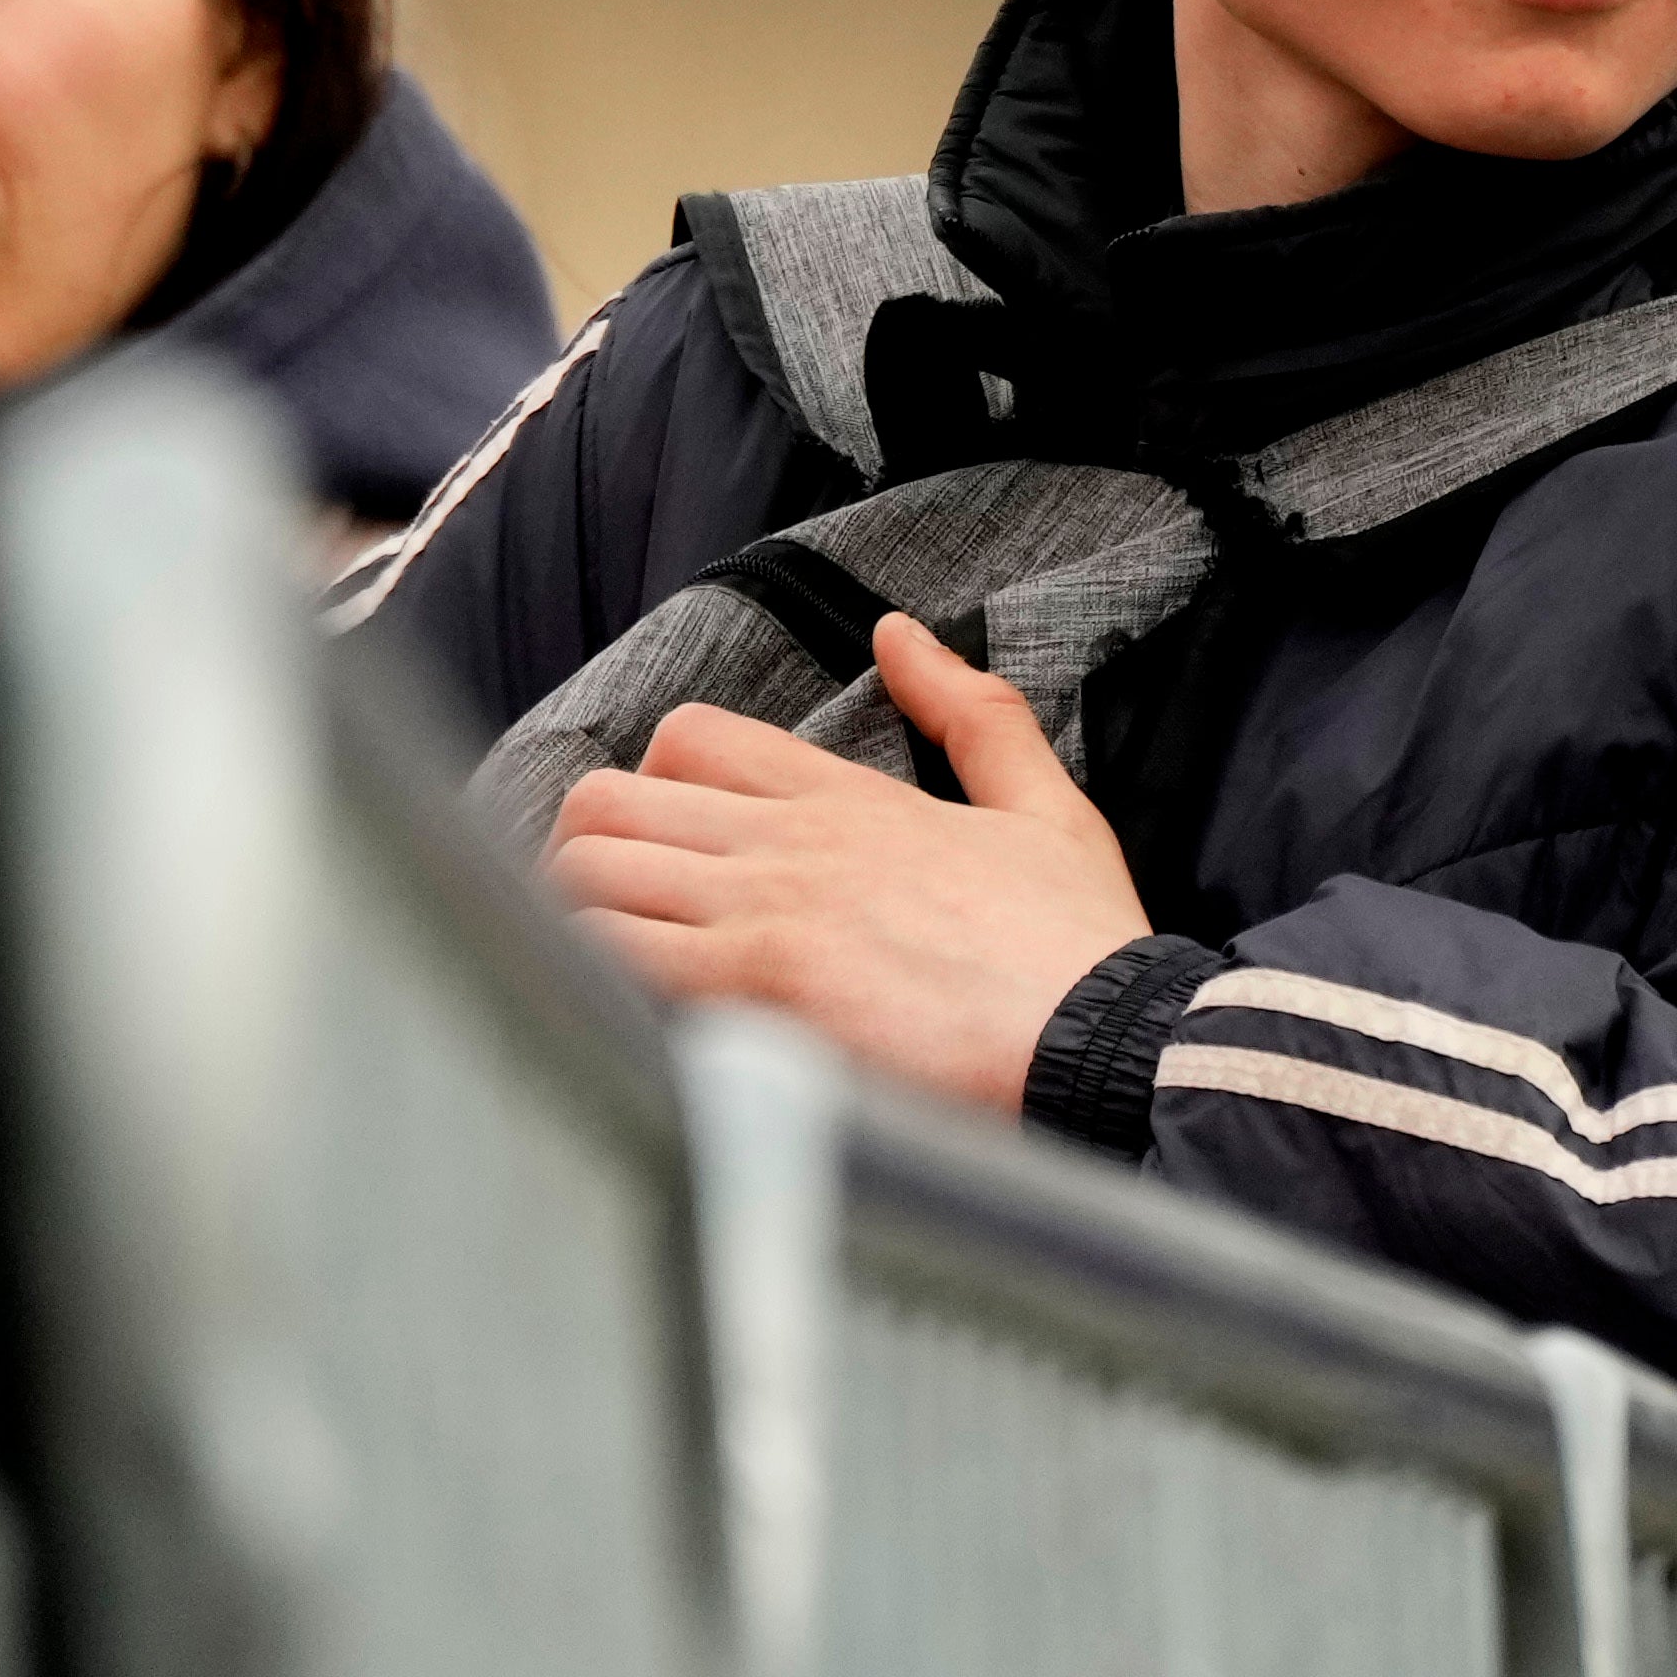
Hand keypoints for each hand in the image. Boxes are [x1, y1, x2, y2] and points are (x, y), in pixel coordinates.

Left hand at [539, 611, 1146, 1116]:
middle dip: (588, 851)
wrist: (1102, 1043)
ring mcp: (764, 916)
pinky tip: (609, 1015)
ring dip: (573, 918)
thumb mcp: (1046, 804)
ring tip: (598, 968)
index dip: (653, 783)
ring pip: (587, 877)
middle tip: (612, 908)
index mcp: (848, 799)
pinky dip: (584, 982)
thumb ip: (971, 712)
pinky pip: (610, 964)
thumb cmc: (1077, 943)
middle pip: (609, 803)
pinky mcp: (753, 995)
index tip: (668, 843)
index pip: (691, 740)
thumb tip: (904, 634)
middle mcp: (790, 844)